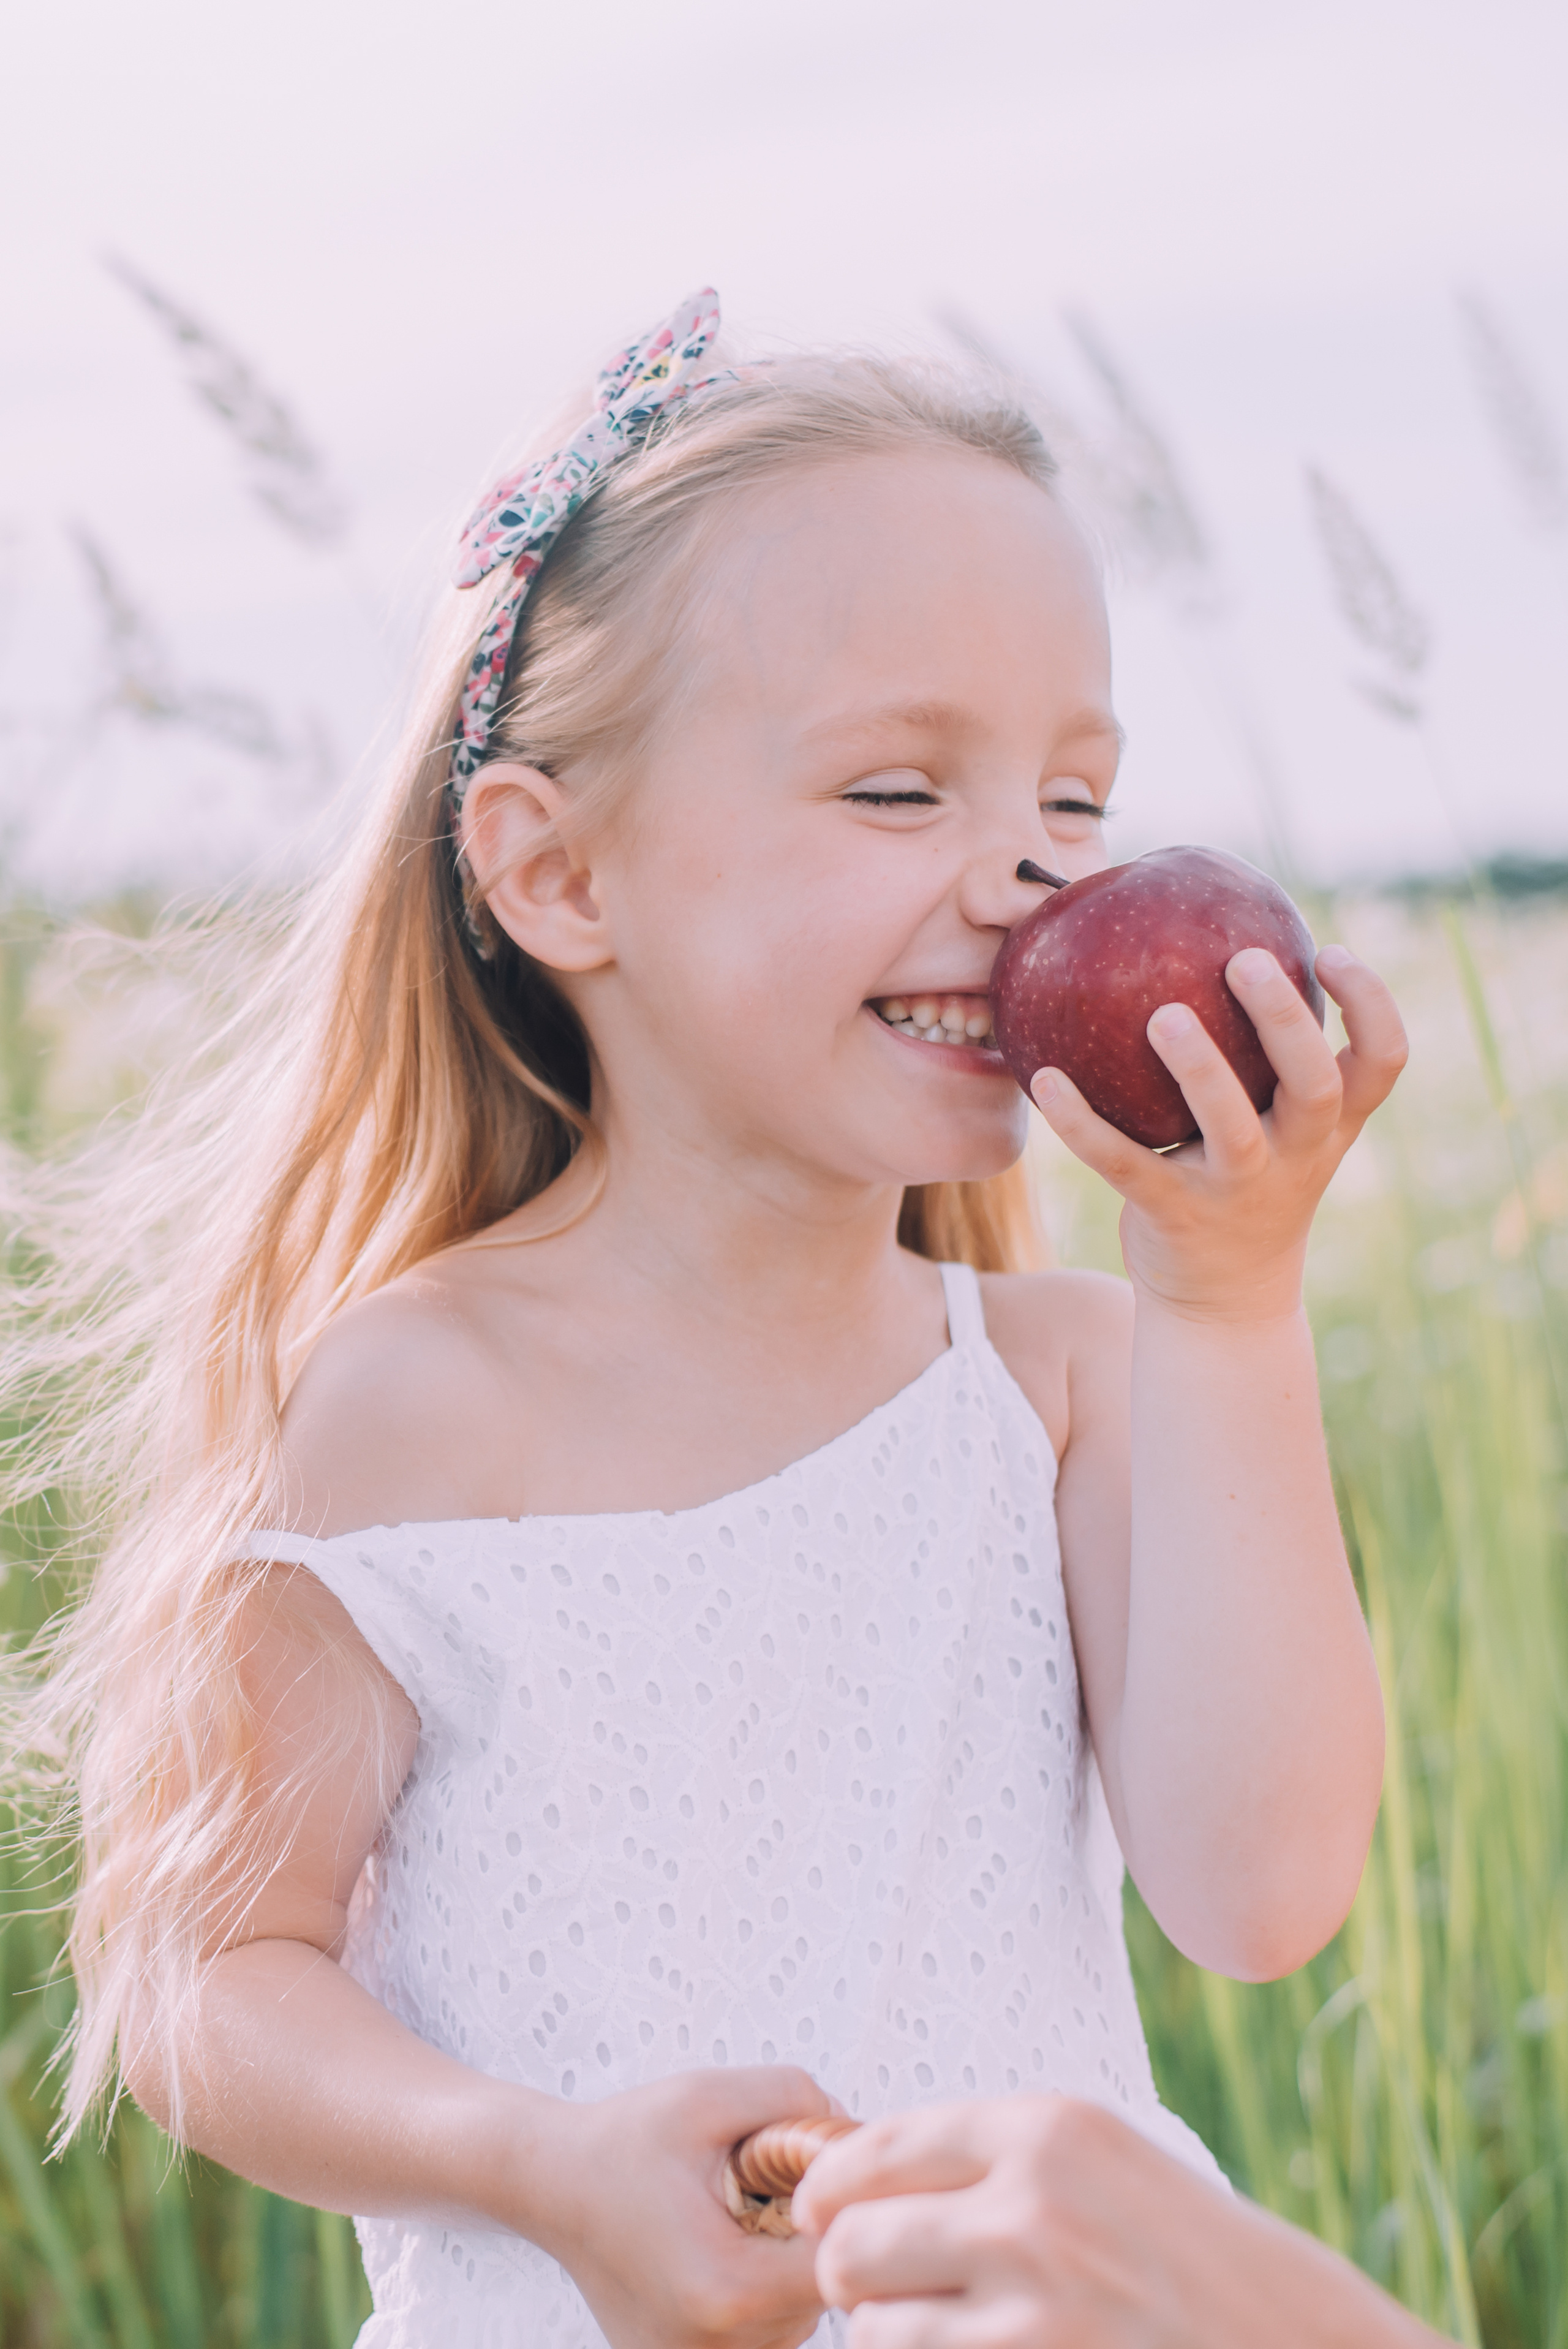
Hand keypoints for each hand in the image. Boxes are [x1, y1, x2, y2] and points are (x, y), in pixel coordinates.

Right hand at [529, 2066, 832, 2348]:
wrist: (554, 2185)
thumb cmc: (625, 2142)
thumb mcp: (709, 2096)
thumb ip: (793, 2099)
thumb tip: (849, 2132)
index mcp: (725, 2288)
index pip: (833, 2268)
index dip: (840, 2214)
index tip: (813, 2174)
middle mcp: (713, 2345)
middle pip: (817, 2297)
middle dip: (806, 2235)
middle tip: (763, 2185)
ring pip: (793, 2319)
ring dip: (782, 2265)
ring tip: (733, 2215)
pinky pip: (759, 2333)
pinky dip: (755, 2290)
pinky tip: (721, 2246)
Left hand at [793, 2094, 1449, 2348]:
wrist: (1289, 2339)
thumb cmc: (1184, 2254)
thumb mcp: (1099, 2162)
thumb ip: (989, 2156)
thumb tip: (852, 2175)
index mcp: (1047, 2130)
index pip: (876, 2147)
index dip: (830, 2186)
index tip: (817, 2209)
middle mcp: (1033, 2209)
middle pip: (851, 2242)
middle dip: (848, 2270)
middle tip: (873, 2284)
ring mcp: (1036, 2312)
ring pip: (875, 2330)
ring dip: (889, 2336)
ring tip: (939, 2327)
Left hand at [1031, 944, 1406, 1323]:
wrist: (1223, 1303)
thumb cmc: (1247, 1186)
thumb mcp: (1279, 1130)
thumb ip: (1268, 1059)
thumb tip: (1212, 941)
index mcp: (1328, 1128)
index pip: (1382, 1063)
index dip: (1370, 1005)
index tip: (1325, 950)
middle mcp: (1295, 1156)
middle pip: (1316, 1085)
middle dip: (1287, 1022)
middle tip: (1245, 959)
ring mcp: (1236, 1190)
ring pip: (1232, 1127)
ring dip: (1200, 1068)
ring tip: (1163, 1014)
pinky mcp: (1172, 1215)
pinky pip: (1125, 1163)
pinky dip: (1082, 1124)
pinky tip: (1046, 1077)